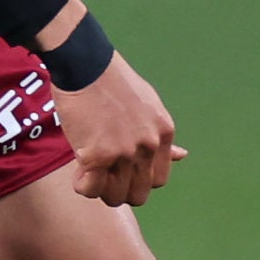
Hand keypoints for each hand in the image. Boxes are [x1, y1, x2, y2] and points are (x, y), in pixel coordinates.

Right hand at [53, 48, 183, 205]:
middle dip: (119, 191)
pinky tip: (77, 170)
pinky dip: (82, 186)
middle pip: (138, 194)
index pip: (159, 181)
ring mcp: (123, 152)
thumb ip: (159, 135)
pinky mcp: (97, 154)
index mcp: (162, 134)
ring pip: (114, 195)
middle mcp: (147, 146)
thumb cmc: (110, 80)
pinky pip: (89, 187)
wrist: (85, 64)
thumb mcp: (148, 106)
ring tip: (87, 172)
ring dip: (99, 189)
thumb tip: (182, 156)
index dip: (137, 180)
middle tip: (102, 177)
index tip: (121, 171)